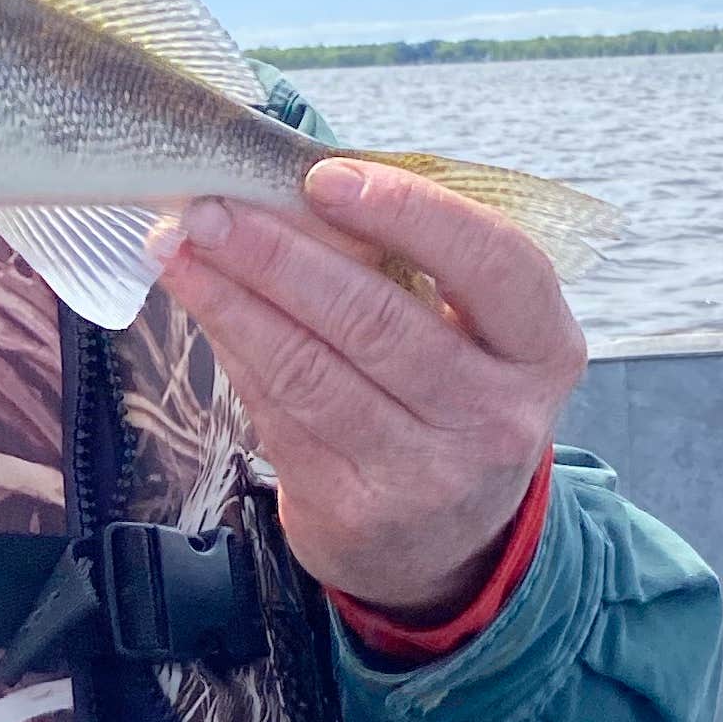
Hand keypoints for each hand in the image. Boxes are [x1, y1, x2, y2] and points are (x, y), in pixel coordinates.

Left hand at [149, 160, 584, 616]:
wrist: (443, 544)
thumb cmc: (449, 399)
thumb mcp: (475, 335)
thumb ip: (417, 265)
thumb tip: (296, 188)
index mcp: (542, 349)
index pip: (492, 263)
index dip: (407, 212)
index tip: (323, 177)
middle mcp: (497, 418)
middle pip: (375, 319)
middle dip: (280, 253)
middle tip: (212, 208)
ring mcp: (428, 475)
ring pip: (311, 370)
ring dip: (233, 299)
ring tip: (180, 248)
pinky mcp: (355, 514)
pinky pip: (278, 413)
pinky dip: (234, 348)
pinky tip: (202, 305)